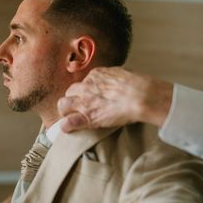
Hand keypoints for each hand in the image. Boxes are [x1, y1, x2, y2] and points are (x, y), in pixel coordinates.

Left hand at [58, 67, 172, 131]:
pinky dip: (66, 126)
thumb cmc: (137, 85)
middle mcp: (87, 86)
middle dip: (73, 99)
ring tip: (69, 117)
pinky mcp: (87, 117)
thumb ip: (114, 76)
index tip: (89, 96)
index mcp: (96, 75)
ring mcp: (85, 102)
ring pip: (63, 104)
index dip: (85, 91)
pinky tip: (67, 129)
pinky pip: (69, 122)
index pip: (84, 83)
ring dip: (65, 110)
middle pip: (70, 92)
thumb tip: (116, 78)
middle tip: (79, 107)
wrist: (139, 96)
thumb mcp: (123, 73)